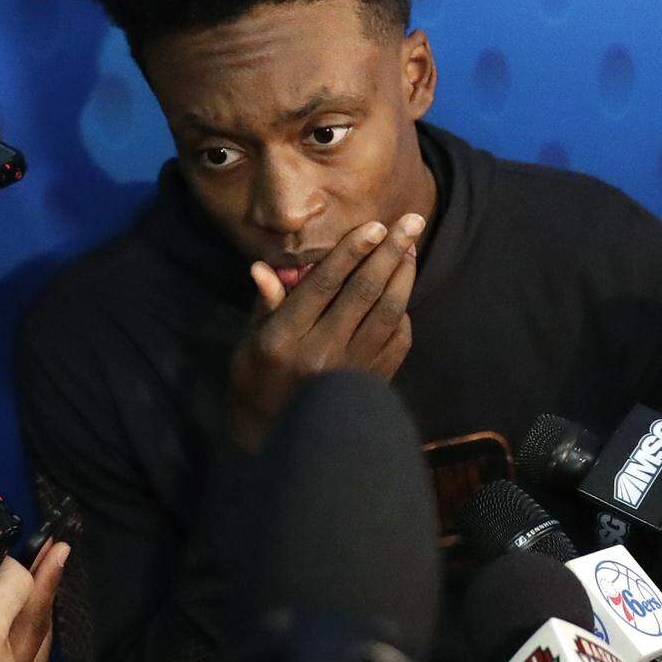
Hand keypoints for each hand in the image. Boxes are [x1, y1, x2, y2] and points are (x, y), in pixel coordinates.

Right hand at [0, 556, 39, 661]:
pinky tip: (25, 647)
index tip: (12, 553)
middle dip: (49, 578)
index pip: (17, 585)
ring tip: (41, 596)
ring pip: (41, 645)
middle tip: (60, 552)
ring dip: (41, 618)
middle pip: (38, 612)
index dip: (14, 564)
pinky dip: (33, 652)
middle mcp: (14, 661)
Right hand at [228, 212, 423, 450]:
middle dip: (390, 252)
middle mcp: (322, 353)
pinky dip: (402, 312)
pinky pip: (397, 340)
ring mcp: (352, 370)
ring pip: (387, 313)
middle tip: (411, 221)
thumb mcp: (250, 342)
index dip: (351, 252)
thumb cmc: (257, 381)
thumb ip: (265, 304)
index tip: (374, 226)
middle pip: (363, 292)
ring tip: (411, 248)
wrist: (280, 439)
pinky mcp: (372, 382)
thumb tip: (264, 268)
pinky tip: (401, 291)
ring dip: (403, 276)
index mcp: (285, 339)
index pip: (324, 285)